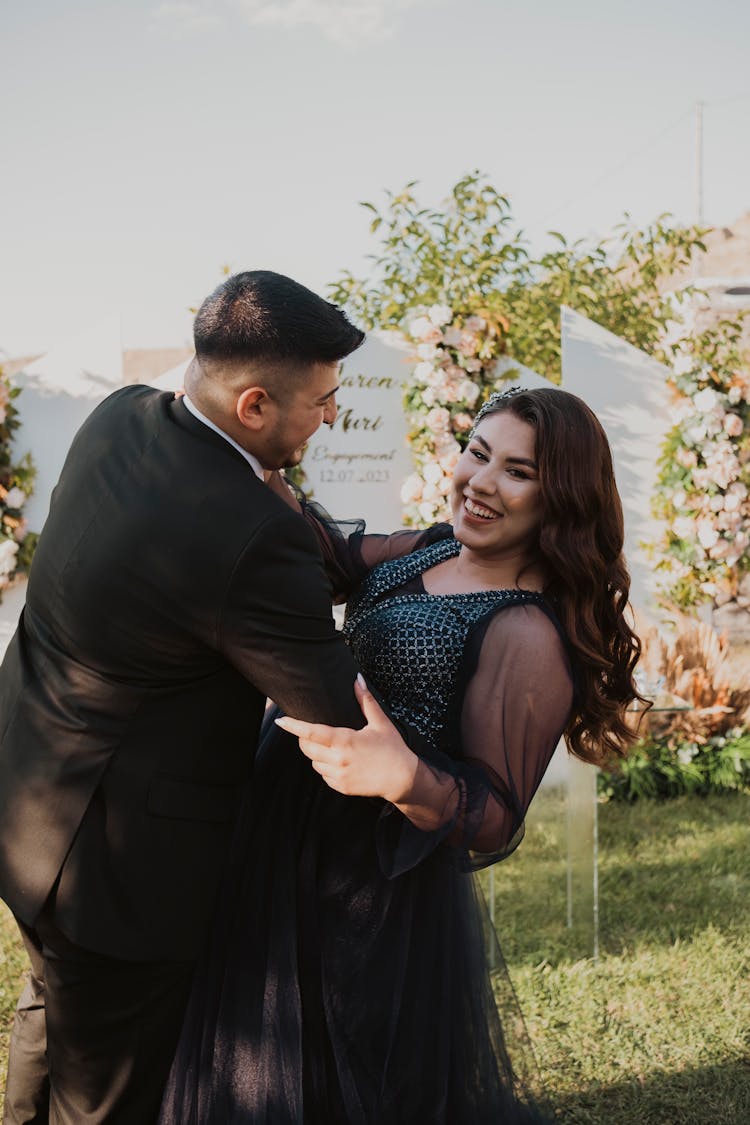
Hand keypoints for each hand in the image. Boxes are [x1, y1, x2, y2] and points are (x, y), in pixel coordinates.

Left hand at [274, 675, 417, 802]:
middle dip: (305, 739)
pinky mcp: (341, 787)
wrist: (403, 779)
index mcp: (345, 741)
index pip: (311, 732)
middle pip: (307, 748)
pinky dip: (326, 767)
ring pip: (314, 763)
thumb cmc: (393, 748)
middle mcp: (338, 760)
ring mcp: (339, 775)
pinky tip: (340, 761)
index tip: (281, 720)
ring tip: (332, 747)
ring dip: (316, 754)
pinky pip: (323, 775)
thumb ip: (365, 700)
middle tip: (313, 731)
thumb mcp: (380, 722)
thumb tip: (357, 679)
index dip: (293, 726)